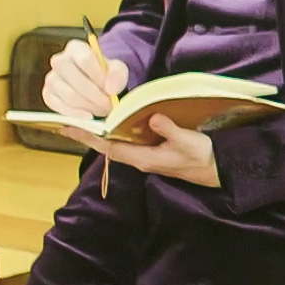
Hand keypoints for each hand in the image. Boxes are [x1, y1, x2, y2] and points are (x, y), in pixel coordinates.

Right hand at [42, 39, 128, 120]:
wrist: (94, 83)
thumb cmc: (104, 73)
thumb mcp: (117, 69)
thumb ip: (118, 74)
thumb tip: (111, 89)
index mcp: (76, 48)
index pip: (85, 60)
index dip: (99, 77)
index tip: (111, 90)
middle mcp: (59, 60)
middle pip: (76, 80)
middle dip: (95, 96)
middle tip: (109, 105)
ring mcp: (52, 78)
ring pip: (68, 95)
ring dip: (88, 106)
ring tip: (101, 109)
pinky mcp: (48, 94)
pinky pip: (58, 107)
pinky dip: (75, 114)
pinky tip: (88, 116)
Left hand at [61, 114, 220, 187]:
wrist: (215, 168)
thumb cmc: (200, 157)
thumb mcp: (186, 141)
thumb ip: (169, 129)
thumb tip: (152, 116)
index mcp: (143, 158)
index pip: (110, 148)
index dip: (90, 138)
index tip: (70, 128)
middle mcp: (140, 158)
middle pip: (109, 146)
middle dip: (90, 134)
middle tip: (69, 120)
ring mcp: (146, 155)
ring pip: (118, 143)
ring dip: (102, 132)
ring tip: (85, 118)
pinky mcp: (153, 150)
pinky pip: (129, 140)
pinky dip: (118, 130)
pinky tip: (114, 119)